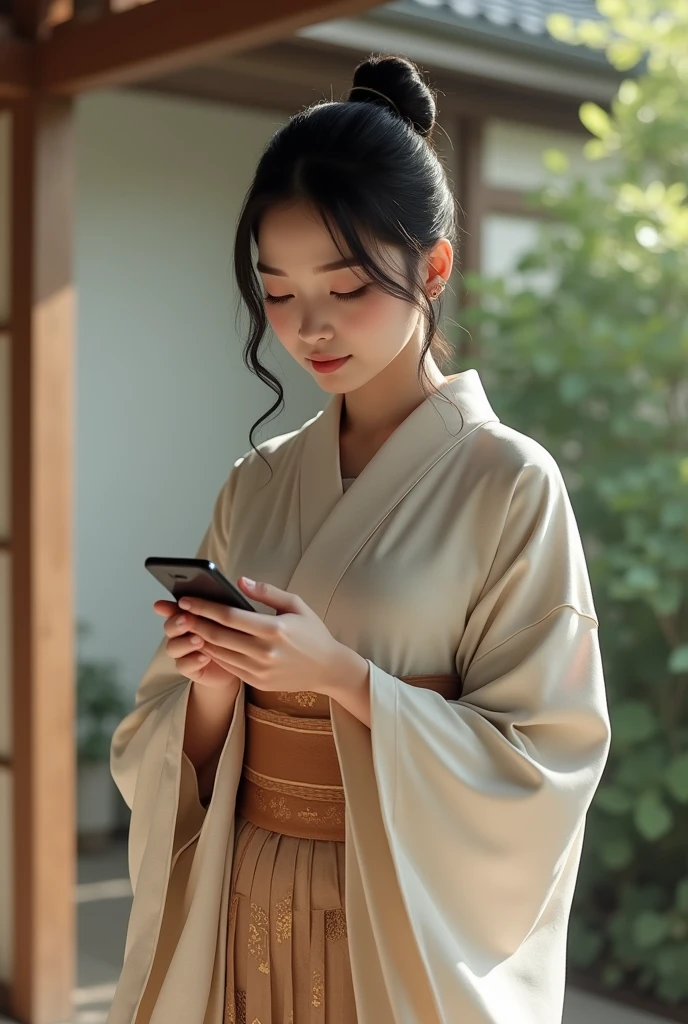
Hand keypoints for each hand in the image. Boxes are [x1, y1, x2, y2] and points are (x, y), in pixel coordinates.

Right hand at [154, 600, 240, 689]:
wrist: (241, 666)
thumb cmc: (237, 634)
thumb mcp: (238, 615)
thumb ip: (237, 599)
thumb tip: (242, 581)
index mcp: (191, 615)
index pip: (176, 608)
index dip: (168, 606)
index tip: (163, 604)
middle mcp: (183, 633)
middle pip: (170, 626)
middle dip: (176, 622)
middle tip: (187, 619)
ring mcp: (185, 651)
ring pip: (173, 647)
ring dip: (184, 642)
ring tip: (198, 639)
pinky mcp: (191, 668)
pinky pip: (184, 666)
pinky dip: (192, 661)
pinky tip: (204, 657)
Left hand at [172, 576, 364, 697]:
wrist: (327, 668)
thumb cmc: (312, 632)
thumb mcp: (296, 604)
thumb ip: (267, 591)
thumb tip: (240, 581)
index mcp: (274, 628)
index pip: (229, 616)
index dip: (204, 607)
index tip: (186, 600)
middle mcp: (264, 651)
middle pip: (218, 635)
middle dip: (194, 622)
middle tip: (178, 612)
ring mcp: (260, 669)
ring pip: (219, 653)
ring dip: (200, 639)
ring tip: (186, 626)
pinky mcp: (257, 681)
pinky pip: (228, 666)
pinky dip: (212, 654)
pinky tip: (204, 643)